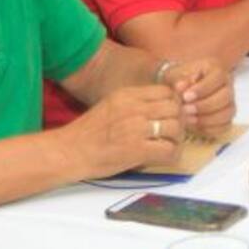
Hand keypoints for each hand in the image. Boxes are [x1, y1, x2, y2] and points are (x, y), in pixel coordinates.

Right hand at [55, 85, 185, 179]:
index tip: (171, 114)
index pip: (166, 91)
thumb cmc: (88, 132)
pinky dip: (172, 154)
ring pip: (175, 127)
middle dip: (179, 120)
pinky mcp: (137, 150)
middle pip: (175, 107)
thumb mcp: (111, 105)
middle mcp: (134, 108)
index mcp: (127, 95)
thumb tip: (159, 107)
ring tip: (170, 144)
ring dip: (177, 138)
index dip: (174, 103)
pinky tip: (165, 156)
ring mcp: (136, 128)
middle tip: (174, 131)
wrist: (69, 152)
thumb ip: (134, 103)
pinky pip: (168, 150)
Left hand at [162, 58, 235, 137]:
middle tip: (186, 110)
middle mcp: (227, 84)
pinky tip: (196, 126)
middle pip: (226, 96)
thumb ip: (178, 79)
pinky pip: (225, 126)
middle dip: (205, 105)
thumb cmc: (178, 80)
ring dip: (207, 119)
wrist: (180, 90)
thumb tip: (181, 87)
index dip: (203, 89)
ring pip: (227, 112)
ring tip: (189, 119)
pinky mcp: (227, 117)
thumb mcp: (174, 75)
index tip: (186, 97)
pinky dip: (211, 129)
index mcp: (216, 69)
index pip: (218, 77)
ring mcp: (229, 102)